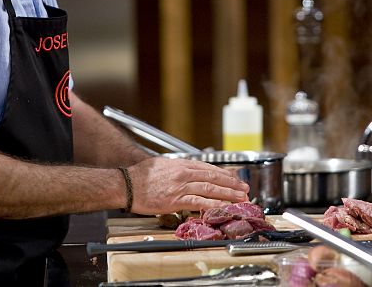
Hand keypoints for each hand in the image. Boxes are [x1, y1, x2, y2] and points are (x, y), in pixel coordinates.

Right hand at [125, 157, 249, 214]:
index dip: (224, 174)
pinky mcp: (176, 199)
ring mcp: (181, 186)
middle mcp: (184, 173)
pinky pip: (199, 202)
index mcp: (181, 164)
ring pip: (211, 189)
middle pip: (214, 177)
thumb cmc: (140, 176)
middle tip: (245, 189)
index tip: (235, 179)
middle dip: (232, 184)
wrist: (126, 184)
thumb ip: (176, 169)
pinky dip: (214, 205)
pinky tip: (223, 207)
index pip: (209, 168)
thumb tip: (186, 173)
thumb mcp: (161, 166)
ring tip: (240, 198)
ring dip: (228, 194)